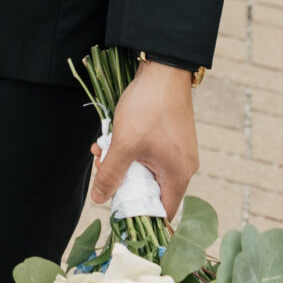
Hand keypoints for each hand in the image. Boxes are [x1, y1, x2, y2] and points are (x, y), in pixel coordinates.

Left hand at [89, 62, 197, 222]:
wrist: (164, 69)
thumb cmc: (148, 108)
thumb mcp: (124, 144)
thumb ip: (111, 174)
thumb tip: (99, 199)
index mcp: (178, 176)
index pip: (162, 211)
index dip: (138, 214)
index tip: (115, 205)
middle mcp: (183, 167)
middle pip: (151, 190)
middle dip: (122, 181)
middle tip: (100, 167)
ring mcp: (178, 150)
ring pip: (147, 169)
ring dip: (122, 162)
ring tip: (100, 148)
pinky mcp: (172, 136)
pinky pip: (150, 153)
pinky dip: (131, 149)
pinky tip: (111, 137)